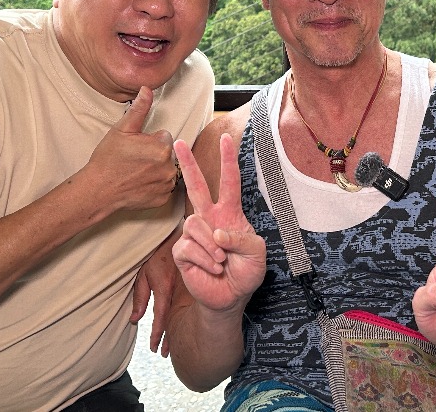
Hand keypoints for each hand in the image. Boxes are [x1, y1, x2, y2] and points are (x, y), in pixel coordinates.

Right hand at [82, 86, 179, 211]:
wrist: (98, 190)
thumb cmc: (108, 159)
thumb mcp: (121, 129)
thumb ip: (139, 109)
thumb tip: (147, 89)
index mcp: (162, 147)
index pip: (164, 136)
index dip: (149, 140)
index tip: (135, 147)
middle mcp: (169, 167)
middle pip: (167, 153)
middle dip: (154, 154)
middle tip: (134, 159)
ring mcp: (166, 185)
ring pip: (166, 170)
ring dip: (156, 169)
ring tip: (135, 171)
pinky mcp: (162, 199)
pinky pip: (163, 187)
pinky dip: (154, 185)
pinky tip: (139, 183)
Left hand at [131, 227, 180, 355]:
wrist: (174, 235)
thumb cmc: (154, 252)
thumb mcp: (142, 273)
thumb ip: (139, 297)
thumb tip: (135, 320)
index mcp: (164, 289)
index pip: (160, 318)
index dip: (158, 335)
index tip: (155, 349)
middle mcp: (176, 292)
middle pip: (173, 321)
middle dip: (169, 339)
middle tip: (165, 354)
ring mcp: (185, 288)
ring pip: (181, 314)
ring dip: (177, 330)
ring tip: (173, 346)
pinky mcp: (189, 284)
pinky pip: (186, 304)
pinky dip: (184, 316)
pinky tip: (183, 324)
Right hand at [172, 134, 265, 313]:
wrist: (231, 297)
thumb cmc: (246, 272)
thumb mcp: (257, 253)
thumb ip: (243, 238)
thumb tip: (217, 232)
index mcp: (229, 214)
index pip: (229, 182)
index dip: (228, 161)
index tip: (226, 139)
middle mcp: (209, 219)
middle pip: (195, 186)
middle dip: (187, 164)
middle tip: (178, 142)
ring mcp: (194, 234)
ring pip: (193, 223)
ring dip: (212, 246)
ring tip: (222, 260)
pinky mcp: (182, 252)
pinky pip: (189, 247)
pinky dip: (205, 259)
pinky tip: (213, 268)